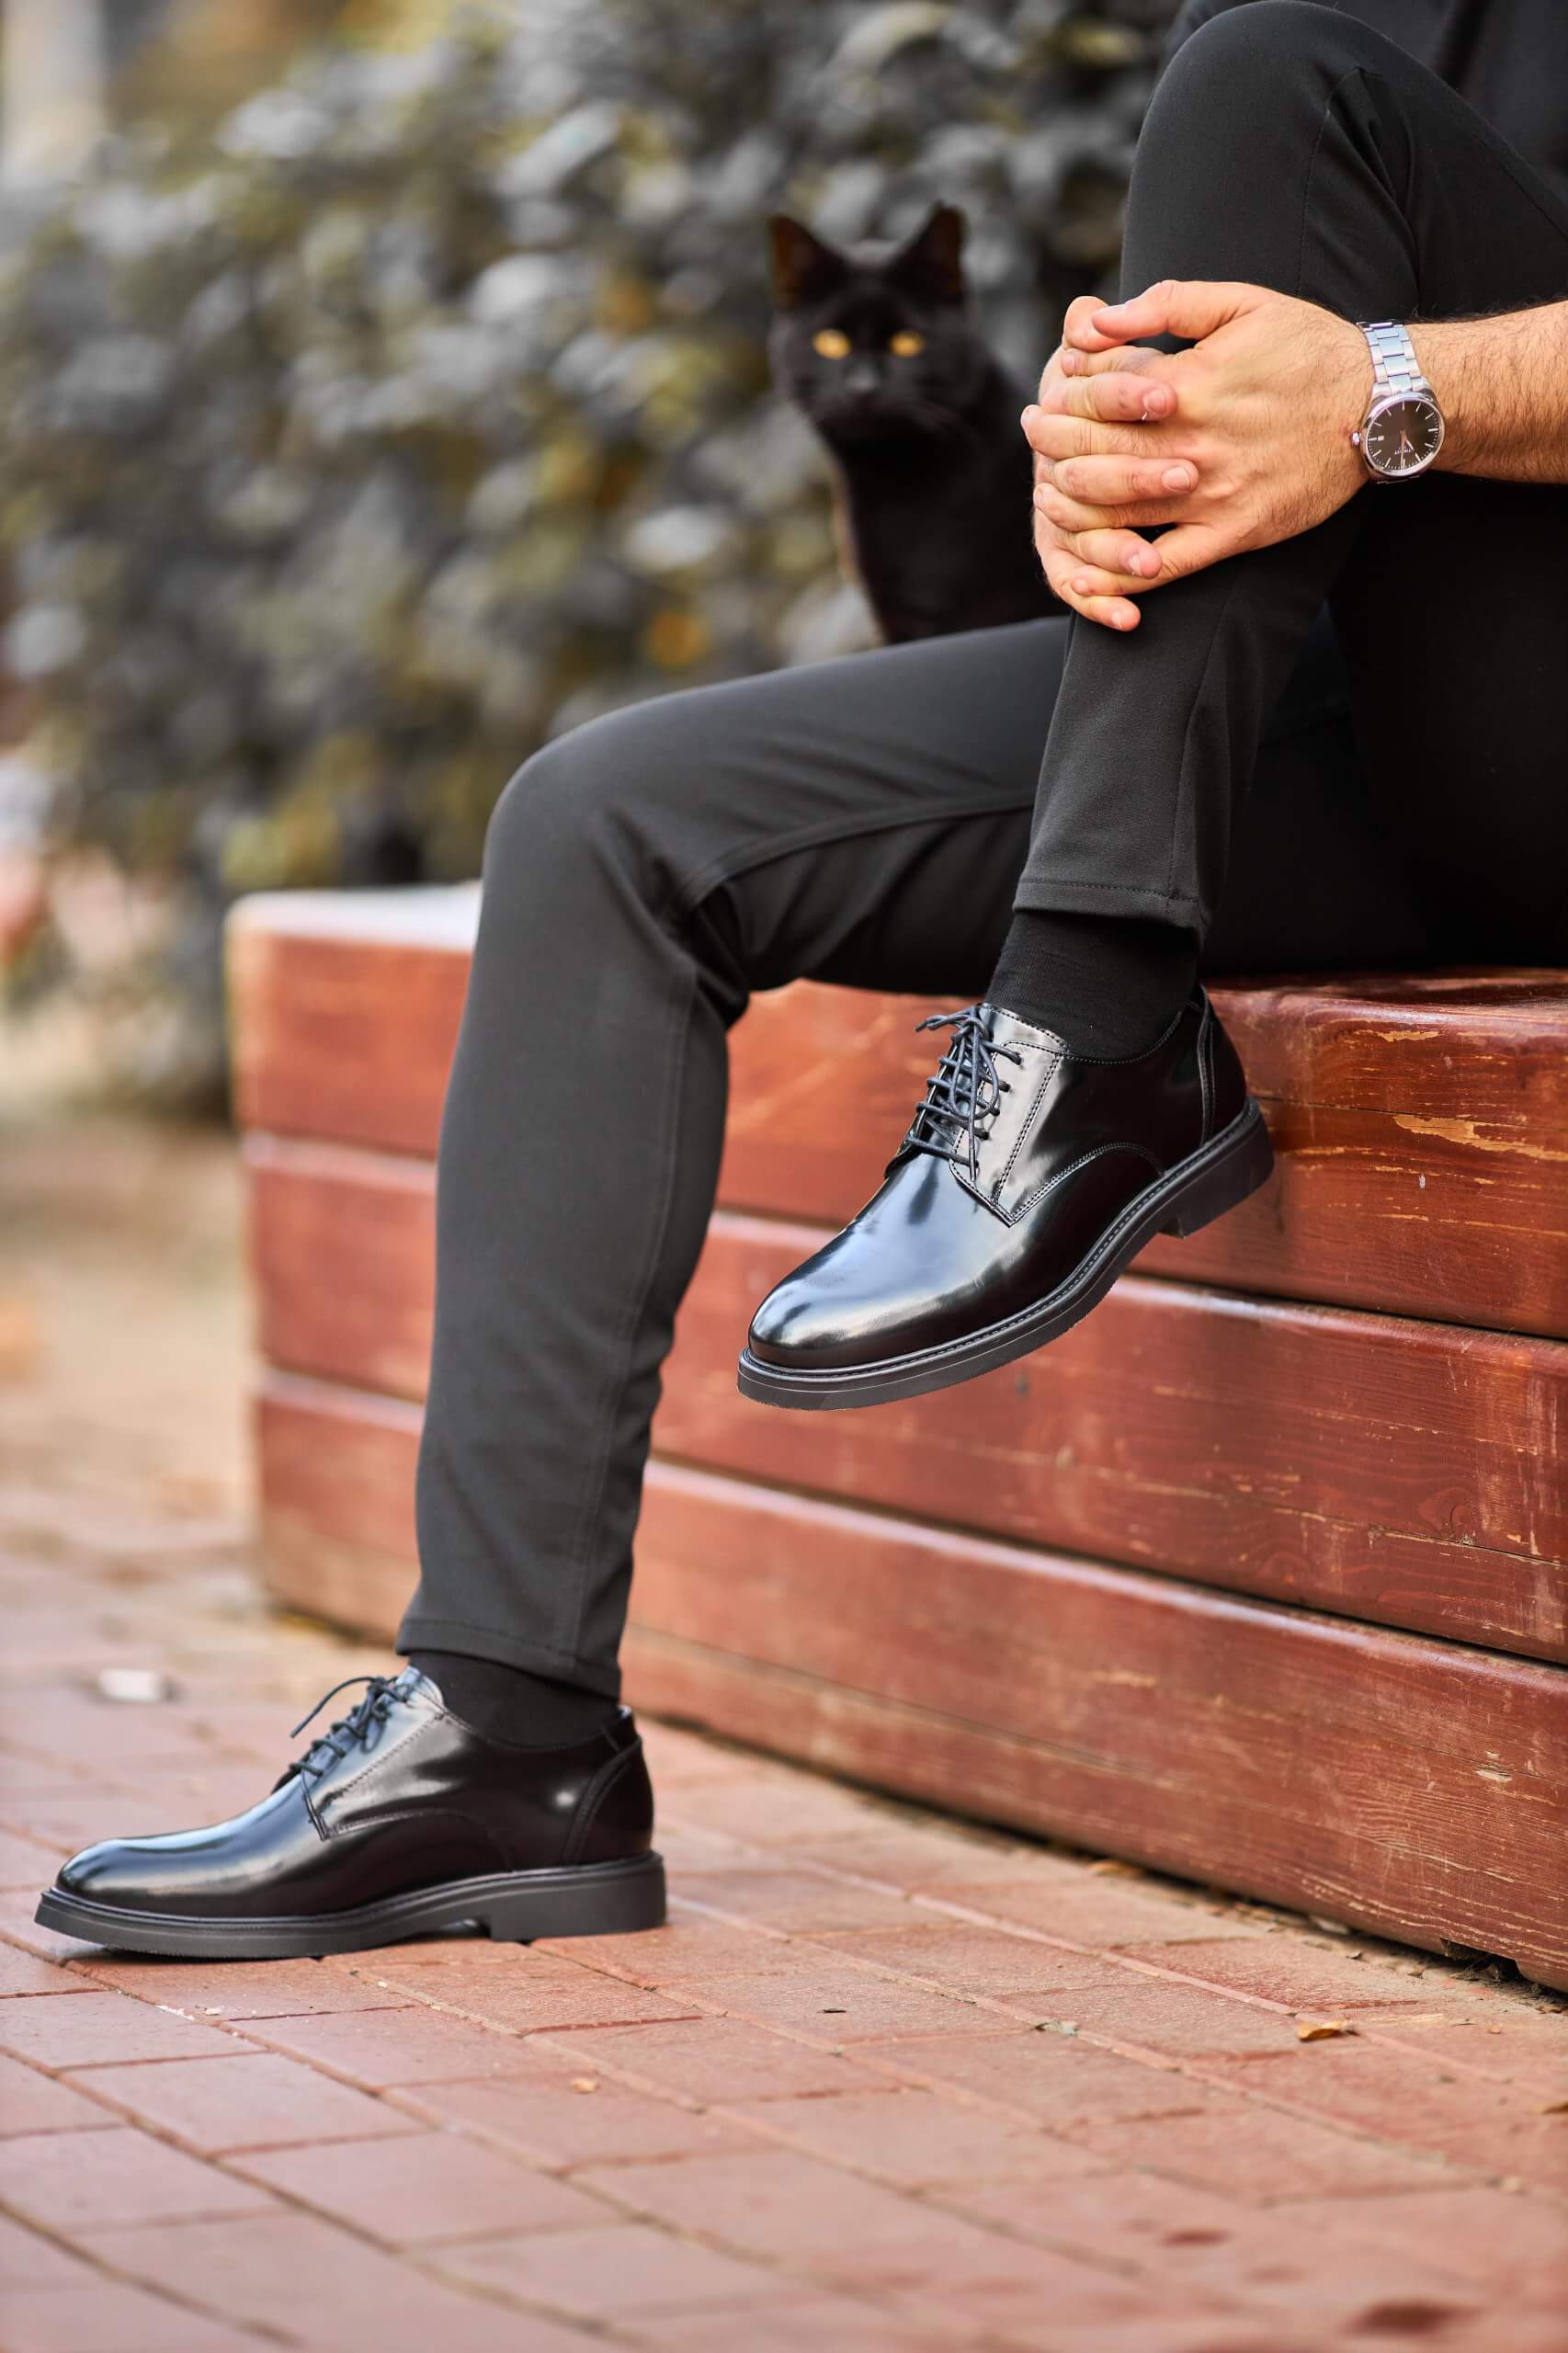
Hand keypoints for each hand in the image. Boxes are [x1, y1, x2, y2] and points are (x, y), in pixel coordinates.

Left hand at [1022, 281, 1370, 625]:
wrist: (1380, 406)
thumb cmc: (1309, 348)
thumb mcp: (1241, 303)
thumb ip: (1165, 304)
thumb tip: (1095, 318)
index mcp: (1189, 387)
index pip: (1099, 399)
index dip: (1062, 400)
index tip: (1044, 399)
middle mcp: (1194, 447)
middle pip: (1097, 456)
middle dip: (1053, 449)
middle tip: (1034, 441)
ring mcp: (1212, 497)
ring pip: (1118, 514)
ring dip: (1072, 510)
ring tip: (1048, 495)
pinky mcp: (1234, 535)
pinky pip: (1164, 566)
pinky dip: (1121, 575)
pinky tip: (1089, 576)